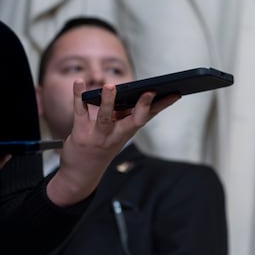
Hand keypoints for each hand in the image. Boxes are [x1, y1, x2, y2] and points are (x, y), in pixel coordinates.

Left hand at [45, 82, 177, 205]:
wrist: (82, 172)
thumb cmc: (103, 146)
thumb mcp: (120, 132)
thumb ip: (126, 114)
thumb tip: (133, 91)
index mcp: (130, 131)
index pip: (149, 116)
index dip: (163, 105)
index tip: (175, 93)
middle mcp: (117, 134)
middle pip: (133, 121)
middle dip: (142, 107)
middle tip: (149, 92)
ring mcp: (98, 135)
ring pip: (105, 117)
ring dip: (108, 102)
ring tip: (110, 86)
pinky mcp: (80, 132)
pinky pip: (79, 112)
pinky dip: (79, 96)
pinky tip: (79, 82)